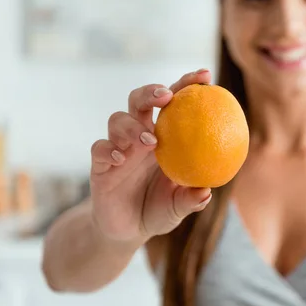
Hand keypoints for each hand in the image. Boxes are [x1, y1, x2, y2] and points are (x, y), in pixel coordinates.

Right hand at [89, 69, 213, 241]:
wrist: (127, 230)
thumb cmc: (159, 210)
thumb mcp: (178, 207)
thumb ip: (190, 199)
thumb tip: (205, 192)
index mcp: (164, 137)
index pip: (174, 103)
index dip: (186, 85)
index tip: (205, 76)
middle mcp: (139, 136)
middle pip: (140, 100)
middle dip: (151, 91)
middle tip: (166, 96)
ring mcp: (118, 148)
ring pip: (117, 119)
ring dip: (132, 125)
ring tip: (149, 141)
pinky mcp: (100, 165)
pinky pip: (100, 149)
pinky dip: (110, 149)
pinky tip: (122, 158)